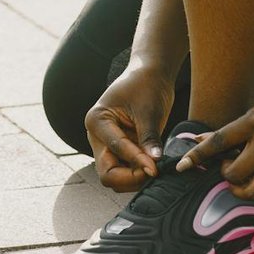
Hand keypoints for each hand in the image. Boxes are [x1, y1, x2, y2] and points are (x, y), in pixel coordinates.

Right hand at [84, 63, 176, 192]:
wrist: (150, 75)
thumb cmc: (147, 86)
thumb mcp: (149, 111)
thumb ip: (149, 138)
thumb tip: (154, 164)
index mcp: (97, 121)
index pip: (115, 150)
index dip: (137, 162)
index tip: (157, 169)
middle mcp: (96, 136)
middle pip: (107, 173)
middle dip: (131, 177)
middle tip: (155, 172)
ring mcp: (106, 145)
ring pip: (115, 177)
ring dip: (135, 178)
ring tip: (157, 167)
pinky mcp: (118, 151)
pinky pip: (125, 172)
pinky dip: (138, 173)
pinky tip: (154, 166)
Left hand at [174, 71, 253, 200]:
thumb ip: (243, 126)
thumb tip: (216, 141)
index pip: (218, 142)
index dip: (197, 156)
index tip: (181, 166)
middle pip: (233, 173)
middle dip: (223, 174)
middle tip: (226, 165)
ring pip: (253, 190)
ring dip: (241, 188)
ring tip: (241, 176)